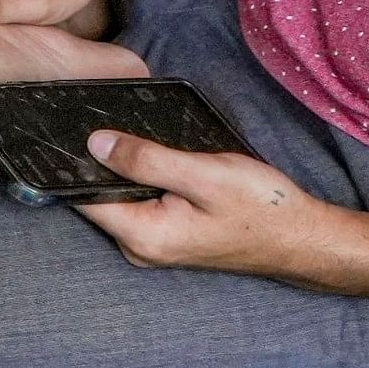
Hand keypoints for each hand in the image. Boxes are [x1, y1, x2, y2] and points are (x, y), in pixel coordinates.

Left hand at [75, 126, 347, 278]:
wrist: (303, 237)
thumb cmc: (262, 207)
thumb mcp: (204, 174)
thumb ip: (146, 160)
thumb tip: (95, 144)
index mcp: (142, 236)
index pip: (81, 197)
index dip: (69, 162)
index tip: (64, 127)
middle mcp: (139, 246)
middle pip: (96, 196)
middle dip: (98, 161)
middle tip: (104, 121)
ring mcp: (152, 244)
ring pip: (119, 197)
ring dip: (123, 168)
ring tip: (130, 135)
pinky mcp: (166, 235)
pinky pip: (138, 202)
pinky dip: (140, 179)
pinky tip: (152, 157)